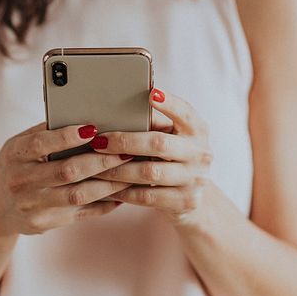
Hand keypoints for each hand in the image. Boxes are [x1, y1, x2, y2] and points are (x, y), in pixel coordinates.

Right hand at [0, 122, 134, 235]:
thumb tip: (84, 114)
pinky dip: (104, 204)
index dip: (67, 136)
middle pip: (66, 171)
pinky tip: (121, 193)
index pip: (41, 144)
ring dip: (108, 184)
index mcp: (14, 155)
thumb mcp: (19, 145)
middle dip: (100, 160)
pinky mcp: (45, 223)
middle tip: (126, 151)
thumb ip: (46, 133)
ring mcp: (32, 205)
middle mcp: (21, 181)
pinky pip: (81, 213)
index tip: (93, 128)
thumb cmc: (15, 166)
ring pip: (78, 195)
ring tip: (130, 171)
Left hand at [90, 88, 212, 225]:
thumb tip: (116, 111)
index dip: (170, 103)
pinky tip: (108, 187)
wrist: (195, 198)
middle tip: (99, 141)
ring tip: (95, 166)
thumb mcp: (172, 138)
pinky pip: (147, 196)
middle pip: (159, 144)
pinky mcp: (186, 202)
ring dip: (117, 169)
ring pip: (149, 173)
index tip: (151, 93)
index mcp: (198, 130)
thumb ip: (153, 125)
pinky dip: (124, 191)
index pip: (185, 112)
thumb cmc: (173, 158)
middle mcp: (201, 153)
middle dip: (125, 142)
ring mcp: (195, 179)